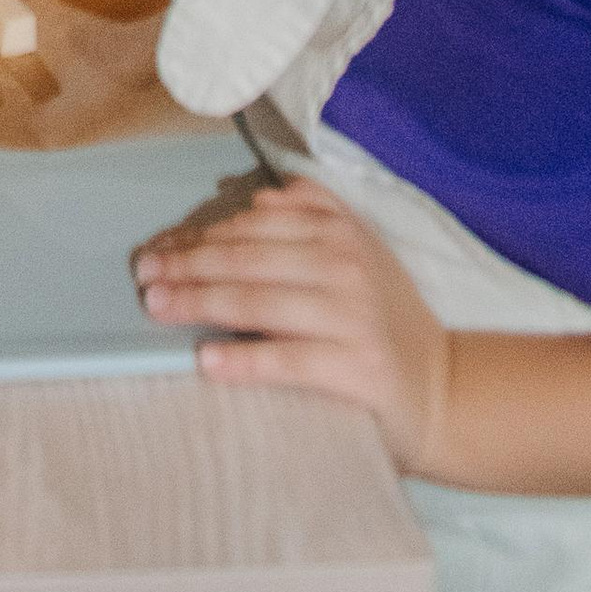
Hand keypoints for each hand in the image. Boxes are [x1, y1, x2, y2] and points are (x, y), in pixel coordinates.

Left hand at [133, 180, 452, 474]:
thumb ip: (307, 221)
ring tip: (157, 306)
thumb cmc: (384, 320)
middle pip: (245, 258)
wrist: (447, 389)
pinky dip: (243, 359)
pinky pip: (288, 359)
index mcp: (339, 228)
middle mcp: (346, 262)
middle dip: (186, 263)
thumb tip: (246, 202)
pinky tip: (206, 360)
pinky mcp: (359, 366)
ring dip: (198, 302)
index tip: (158, 247)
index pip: (252, 223)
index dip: (198, 233)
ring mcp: (353, 314)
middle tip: (143, 274)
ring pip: (258, 300)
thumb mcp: (355, 253)